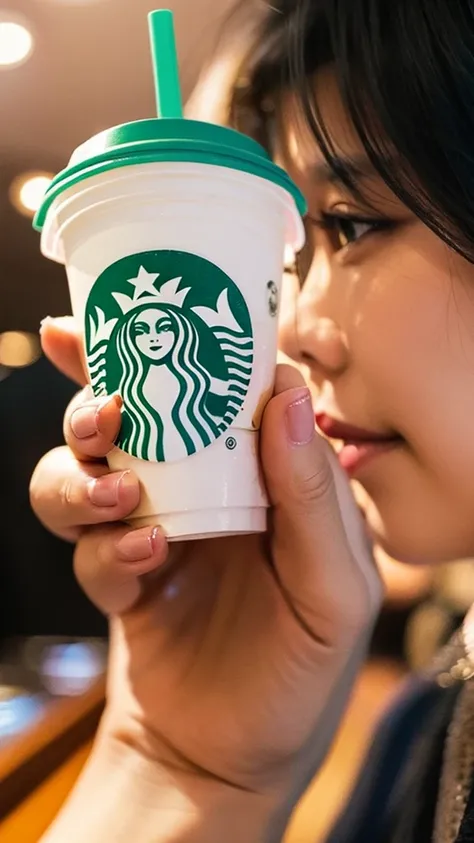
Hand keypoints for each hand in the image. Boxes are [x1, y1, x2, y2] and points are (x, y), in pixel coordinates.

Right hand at [31, 317, 381, 834]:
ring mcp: (152, 529)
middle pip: (137, 415)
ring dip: (85, 472)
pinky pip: (87, 543)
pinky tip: (140, 558)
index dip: (197, 347)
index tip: (161, 313)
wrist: (233, 758)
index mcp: (265, 479)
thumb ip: (313, 496)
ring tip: (116, 496)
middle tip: (103, 405)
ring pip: (88, 470)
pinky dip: (102, 545)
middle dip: (102, 395)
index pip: (229, 390)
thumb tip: (287, 396)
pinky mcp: (114, 576)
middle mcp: (204, 492)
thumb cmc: (302, 672)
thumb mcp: (335, 590)